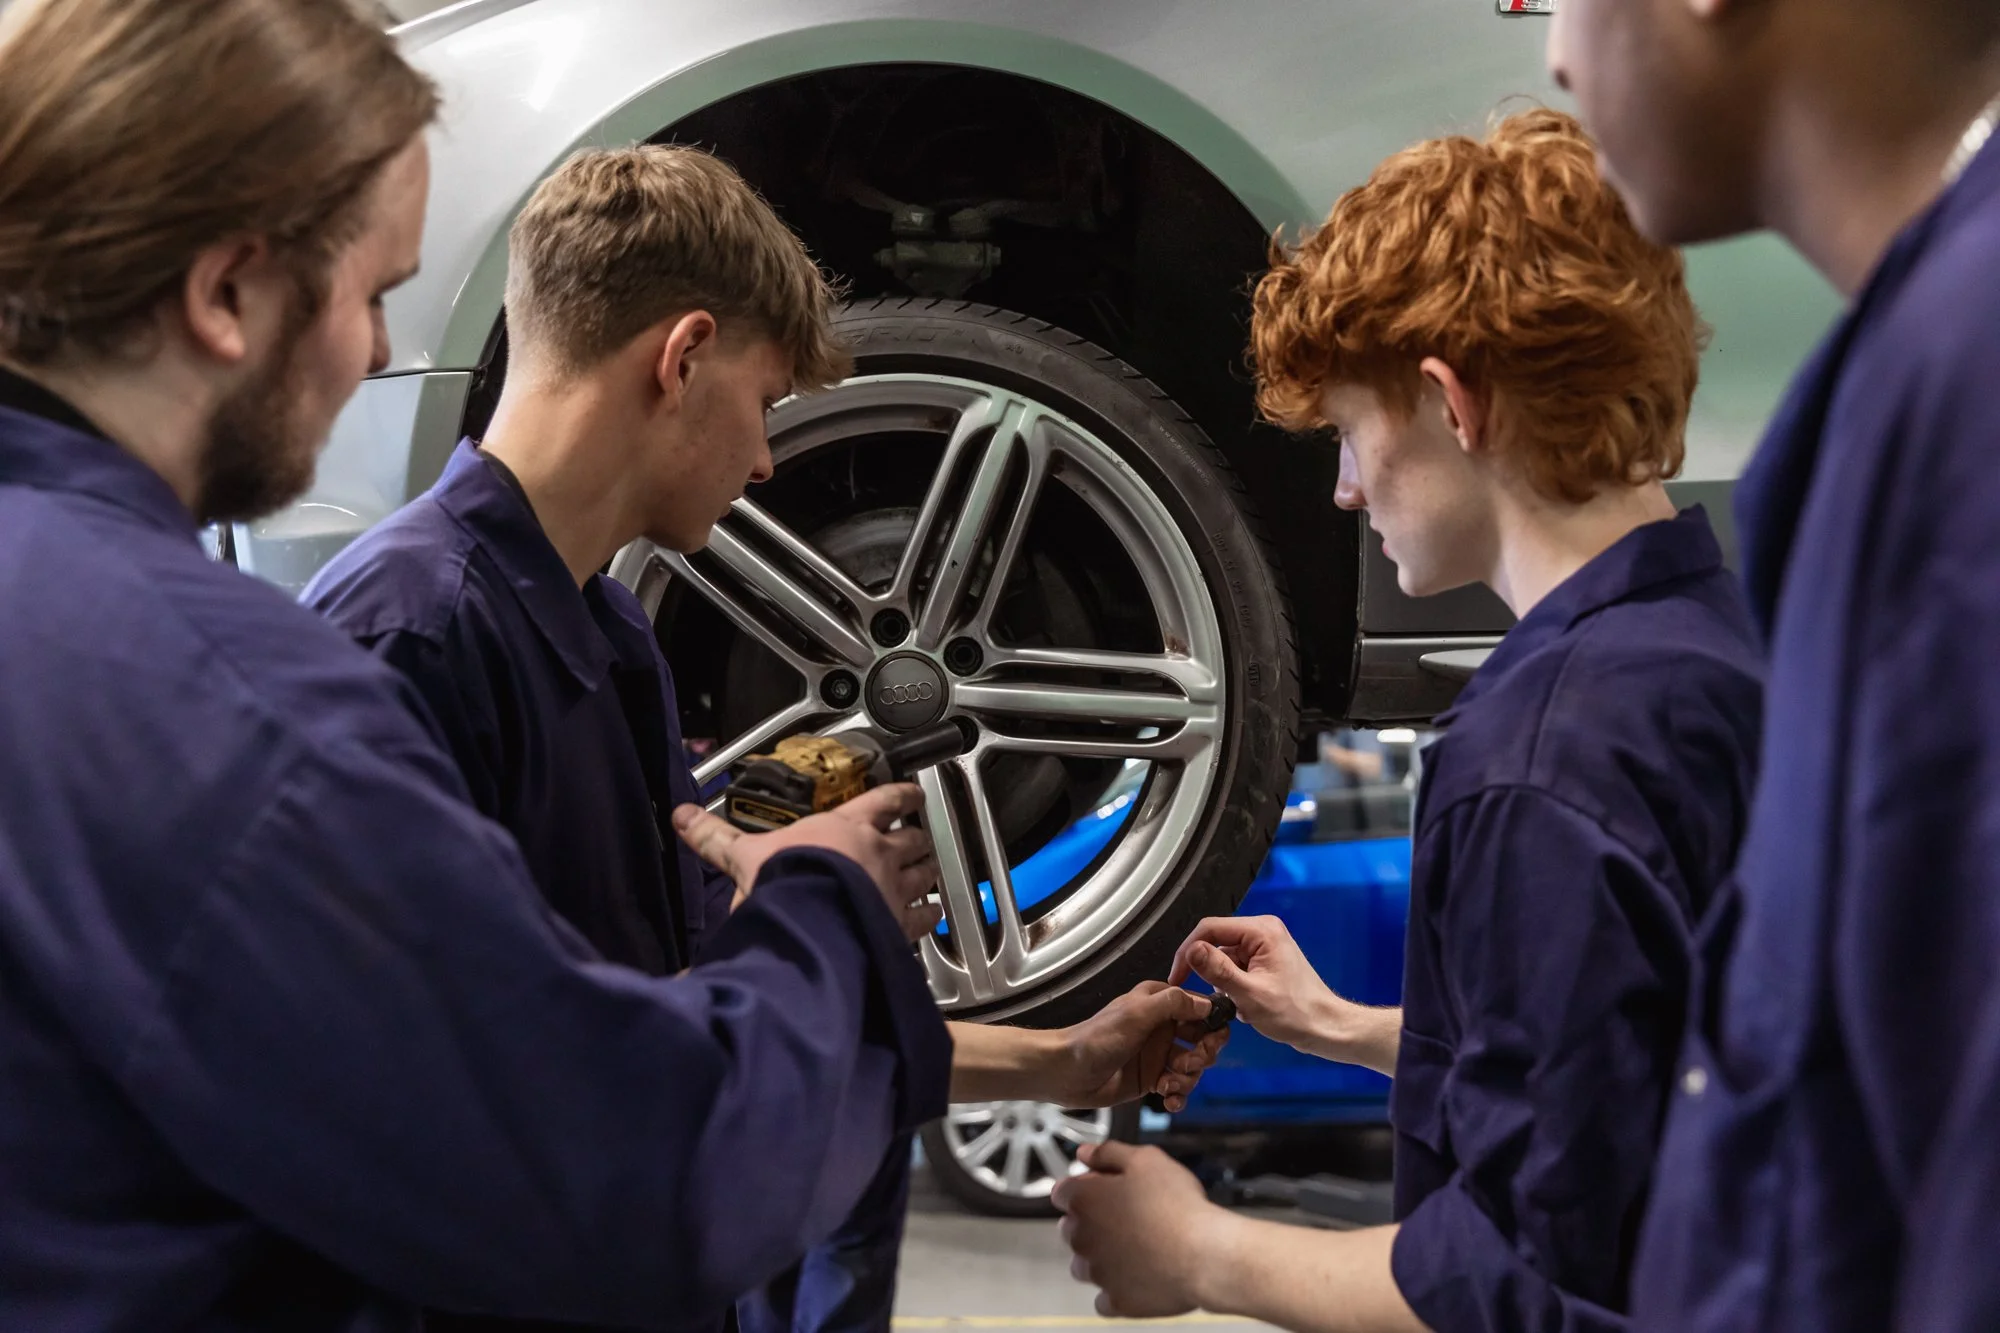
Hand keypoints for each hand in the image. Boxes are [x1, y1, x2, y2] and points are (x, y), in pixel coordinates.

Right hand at [673, 785, 942, 940]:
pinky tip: (927, 919)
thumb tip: (681, 817)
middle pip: (913, 839)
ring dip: (927, 874)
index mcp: (846, 828)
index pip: (884, 801)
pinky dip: (928, 916)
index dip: (902, 796)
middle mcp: (879, 854)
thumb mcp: (745, 856)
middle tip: (918, 842)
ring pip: (926, 875)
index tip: (912, 794)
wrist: (809, 923)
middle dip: (917, 840)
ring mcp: (894, 889)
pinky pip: (925, 917)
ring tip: (927, 876)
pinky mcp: (899, 925)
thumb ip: (716, 838)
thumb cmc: (784, 882)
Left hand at [1054, 1142, 1230, 1317]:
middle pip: (1072, 1229)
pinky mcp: (1116, 1301)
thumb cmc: (1177, 1205)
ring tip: (1134, 1248)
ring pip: (1084, 1265)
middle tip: (1127, 1217)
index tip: (1105, 1189)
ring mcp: (1097, 1273)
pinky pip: (1105, 1298)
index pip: (1062, 1192)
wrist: (1203, 1253)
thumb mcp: (1146, 1159)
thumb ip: (1108, 1153)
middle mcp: (1082, 1238)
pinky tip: (1136, 1277)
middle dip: (1091, 1222)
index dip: (1085, 1187)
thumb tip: (1086, 1153)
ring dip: (1100, 1257)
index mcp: (1084, 1200)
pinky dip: (1116, 1289)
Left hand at [1057, 982, 1229, 1111]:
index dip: (1211, 1025)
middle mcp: (1163, 1028)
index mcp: (1159, 1003)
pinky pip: (1179, 1088)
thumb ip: (1173, 1003)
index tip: (1210, 1039)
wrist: (1068, 1073)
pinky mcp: (1152, 1079)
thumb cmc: (1095, 1039)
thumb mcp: (1136, 1013)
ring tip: (1167, 1084)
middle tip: (1186, 1064)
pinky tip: (1168, 1099)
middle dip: (1201, 1056)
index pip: (1200, 1009)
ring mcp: (1158, 1055)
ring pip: (1194, 1068)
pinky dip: (1178, 1096)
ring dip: (1187, 1079)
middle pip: (1204, 1041)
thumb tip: (1206, 1004)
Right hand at [1170, 916, 1350, 1058]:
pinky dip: (1232, 987)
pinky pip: (1235, 967)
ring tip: (1234, 1004)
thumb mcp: (1249, 994)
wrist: (1325, 1028)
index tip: (1177, 977)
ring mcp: (1264, 947)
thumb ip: (1218, 970)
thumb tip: (1191, 951)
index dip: (1187, 951)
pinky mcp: (1265, 961)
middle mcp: (1263, 932)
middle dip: (1207, 970)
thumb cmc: (1296, 1013)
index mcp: (1261, 930)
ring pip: (1224, 958)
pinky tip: (1243, 1005)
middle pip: (1215, 942)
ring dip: (1221, 982)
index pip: (1209, 928)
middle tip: (1205, 996)